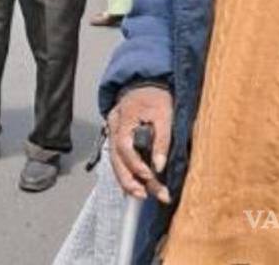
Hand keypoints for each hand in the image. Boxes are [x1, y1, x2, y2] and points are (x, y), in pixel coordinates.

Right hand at [105, 86, 172, 202]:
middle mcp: (114, 126)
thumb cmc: (156, 97)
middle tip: (144, 195)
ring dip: (127, 180)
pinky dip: (125, 172)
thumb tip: (159, 166)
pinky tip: (135, 184)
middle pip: (115, 158)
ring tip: (141, 195)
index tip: (150, 177)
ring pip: (114, 160)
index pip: (124, 146)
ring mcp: (113, 131)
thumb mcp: (165, 114)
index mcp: (123, 118)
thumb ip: (162, 140)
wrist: (147, 83)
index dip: (136, 164)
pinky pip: (118, 157)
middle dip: (128, 180)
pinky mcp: (118, 136)